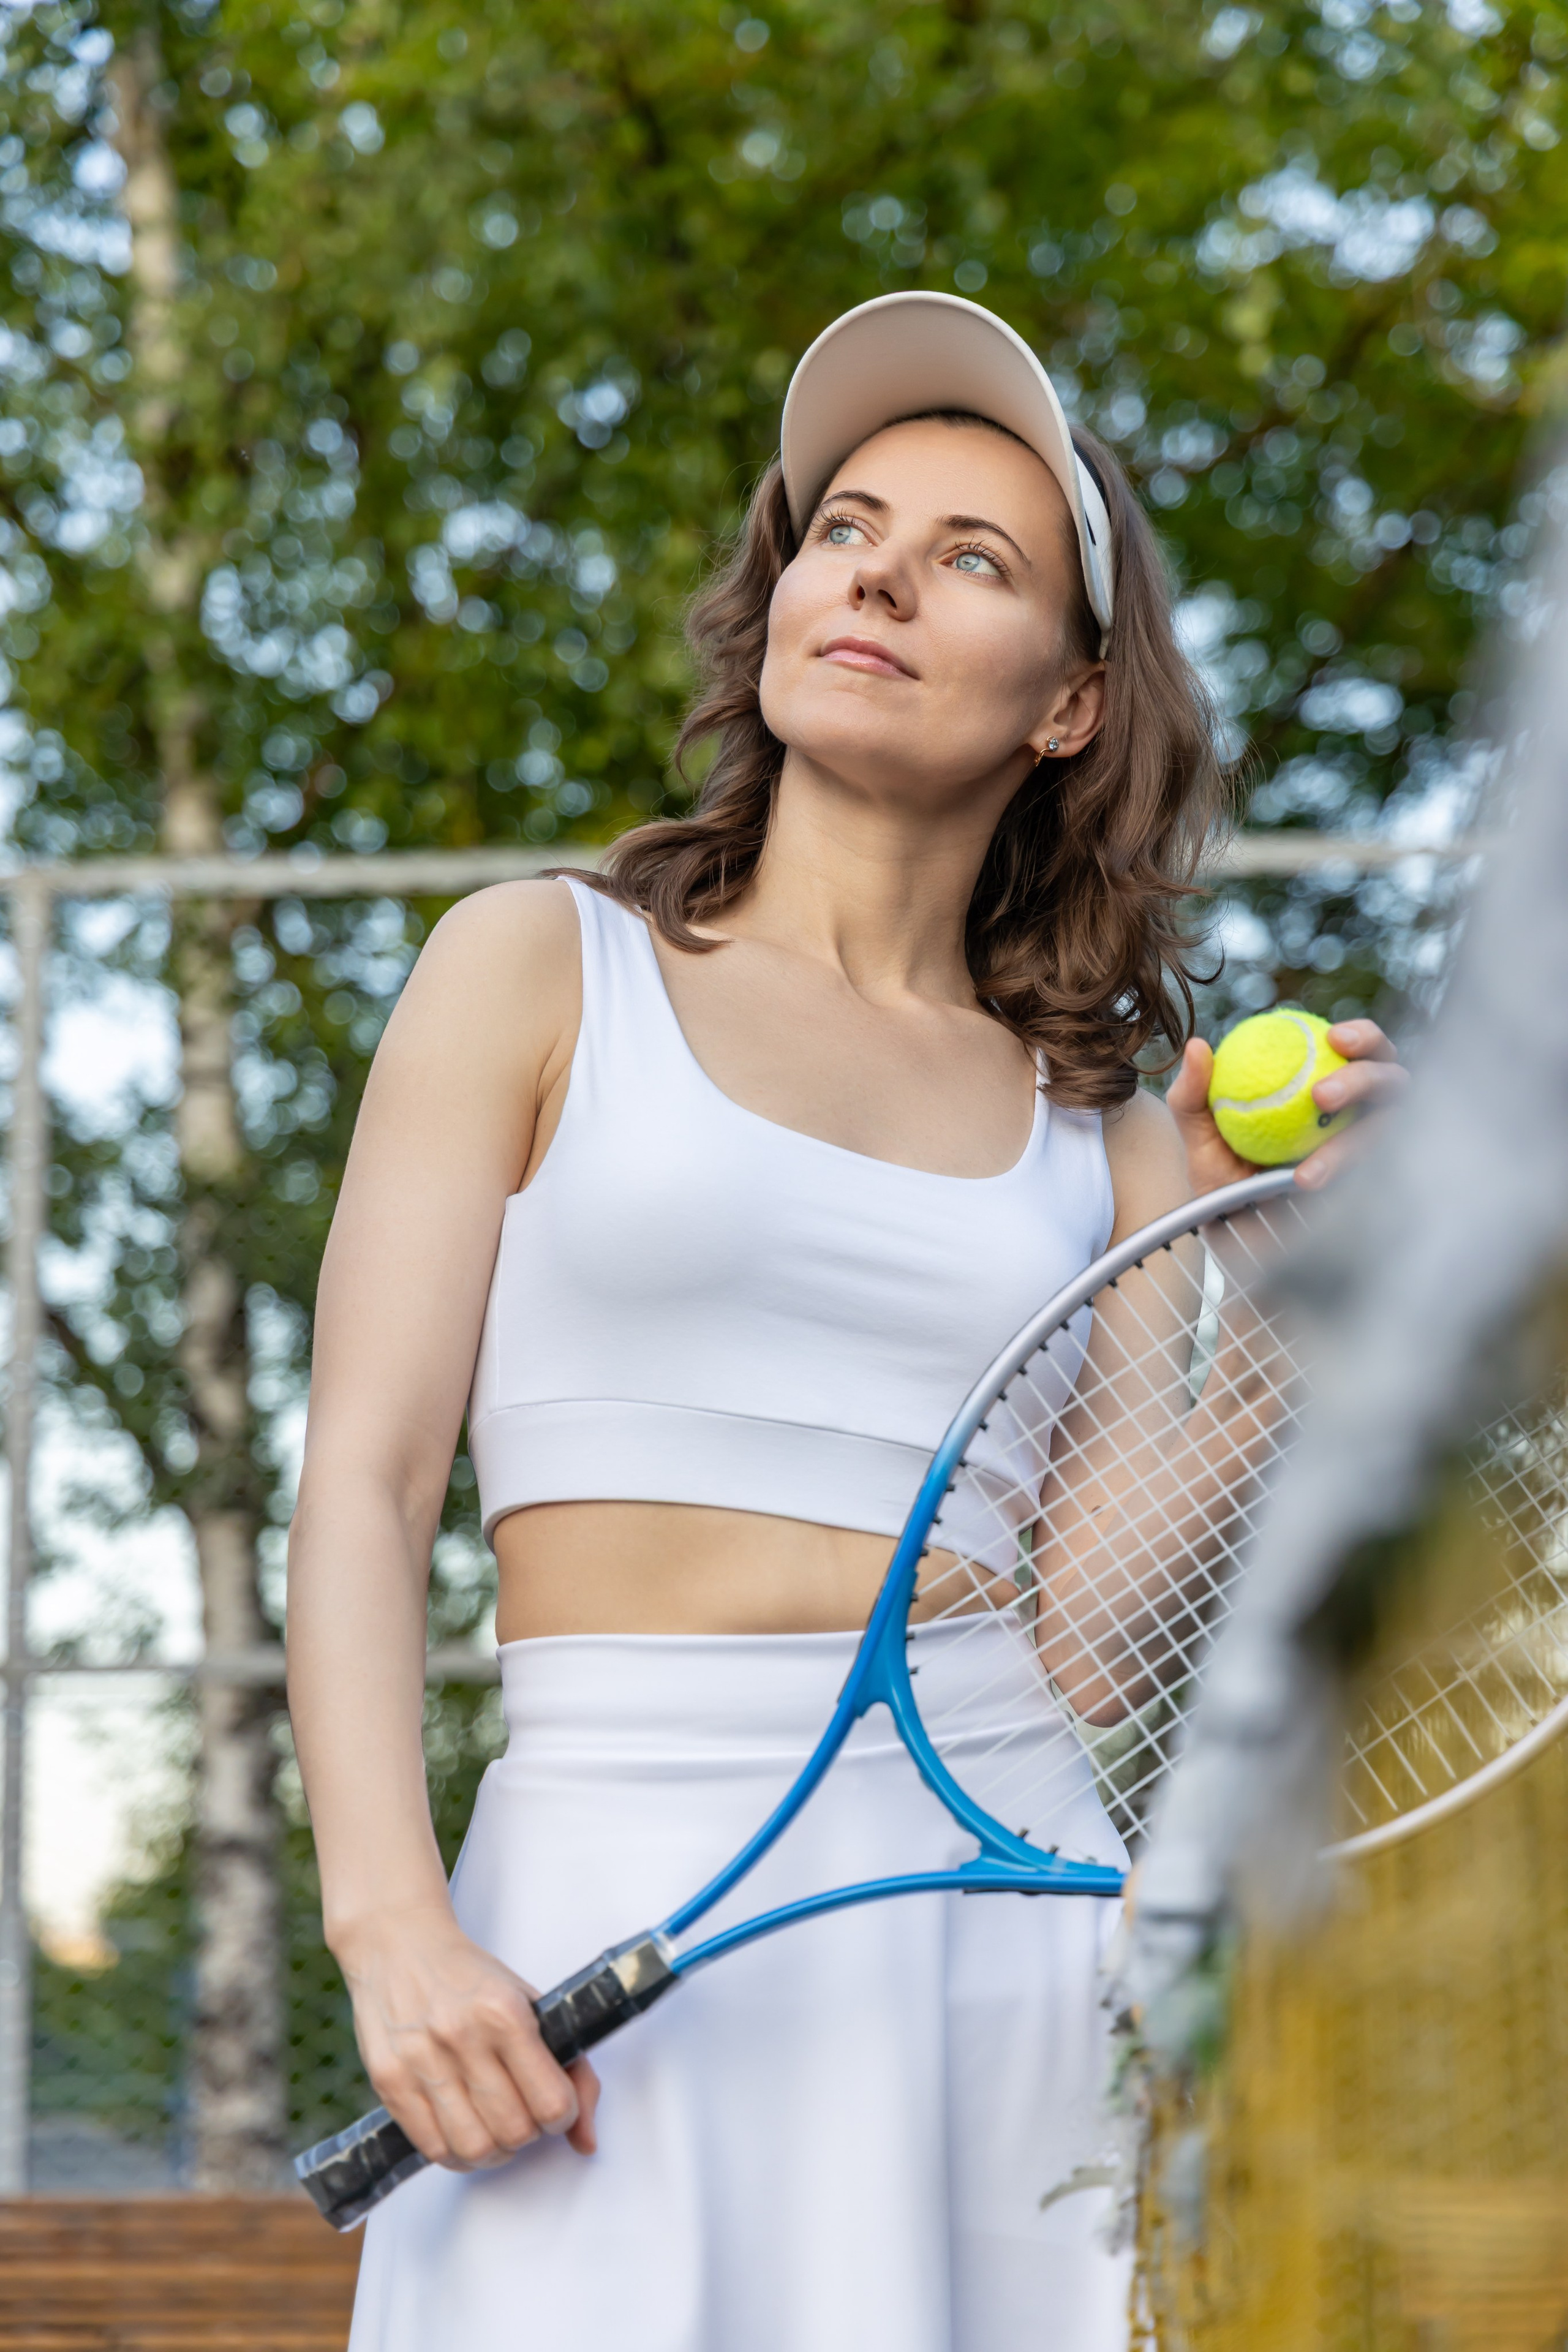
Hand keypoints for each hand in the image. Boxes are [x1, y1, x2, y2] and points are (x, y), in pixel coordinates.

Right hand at [334, 1903, 599, 2170]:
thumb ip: (571, 2068)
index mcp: (505, 2013)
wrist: (400, 1945)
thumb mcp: (530, 2003)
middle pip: (514, 2130)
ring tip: (494, 2130)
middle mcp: (462, 2036)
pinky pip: (432, 2148)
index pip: (552, 2102)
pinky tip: (462, 2132)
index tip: (556, 2107)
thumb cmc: (470, 1978)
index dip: (563, 2117)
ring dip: (494, 2152)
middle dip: (528, 2135)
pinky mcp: (389, 2081)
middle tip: (523, 2115)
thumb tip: (587, 2141)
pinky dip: (456, 2154)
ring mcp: (421, 2060)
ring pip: (473, 2147)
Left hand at [1167, 1017, 1408, 1195]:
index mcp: (1332, 1083)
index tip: (1335, 1037)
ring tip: (1308, 1170)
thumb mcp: (1201, 1138)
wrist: (1240, 1233)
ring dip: (1351, 1144)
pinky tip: (1306, 1184)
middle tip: (1322, 1095)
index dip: (1363, 1035)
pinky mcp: (1375, 1188)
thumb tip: (1197, 1046)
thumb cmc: (1225, 1175)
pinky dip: (1338, 1177)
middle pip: (1391, 1081)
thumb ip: (1193, 1096)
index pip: (1364, 1048)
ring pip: (1385, 1135)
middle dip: (1366, 1079)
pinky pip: (1370, 1179)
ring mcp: (1374, 1152)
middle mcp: (1363, 1114)